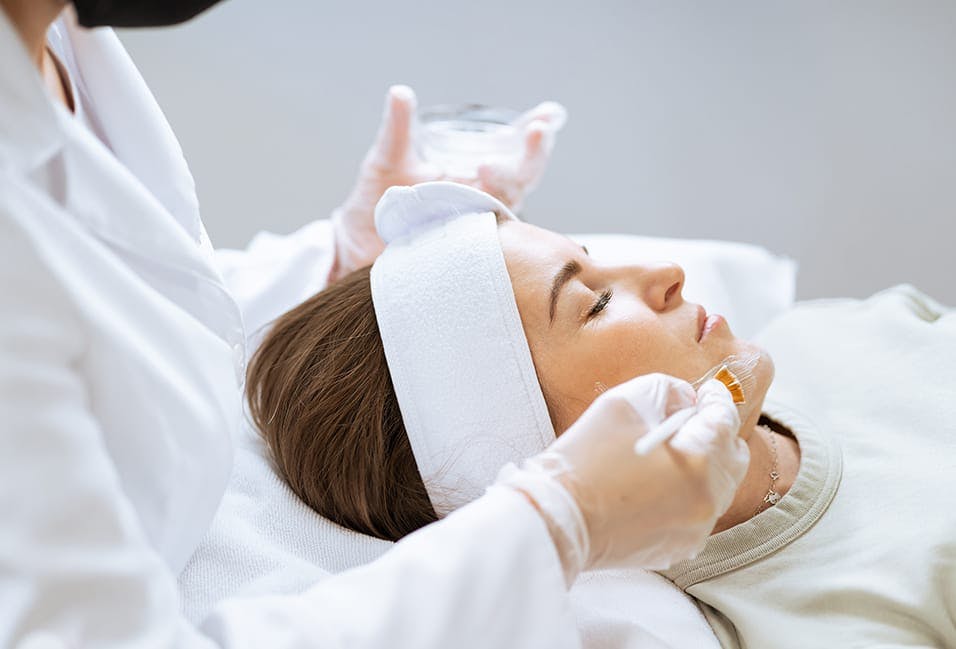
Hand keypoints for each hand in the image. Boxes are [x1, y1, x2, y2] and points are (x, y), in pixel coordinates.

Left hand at [329, 85, 565, 281]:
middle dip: (532, 154)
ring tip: (489, 164)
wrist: (357, 243)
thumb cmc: (377, 201)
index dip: (534, 131)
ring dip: (505, 182)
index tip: (548, 113)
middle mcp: (480, 198)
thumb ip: (398, 127)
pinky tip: (478, 207)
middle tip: (536, 130)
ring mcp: (473, 224)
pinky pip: (484, 238)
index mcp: (472, 173)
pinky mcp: (460, 248)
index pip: (512, 150)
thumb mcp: (388, 157)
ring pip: (506, 205)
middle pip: (522, 178)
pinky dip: (483, 220)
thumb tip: (400, 92)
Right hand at [496, 374, 748, 581]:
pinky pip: (697, 512)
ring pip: (717, 487)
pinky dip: (687, 493)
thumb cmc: (586, 457)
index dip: (718, 399)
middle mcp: (706, 499)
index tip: (710, 391)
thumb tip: (687, 400)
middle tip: (692, 420)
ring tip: (670, 452)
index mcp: (699, 460)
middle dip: (717, 434)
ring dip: (703, 465)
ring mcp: (695, 529)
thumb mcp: (622, 402)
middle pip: (733, 458)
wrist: (557, 517)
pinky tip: (658, 483)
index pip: (725, 421)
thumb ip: (666, 390)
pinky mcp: (678, 548)